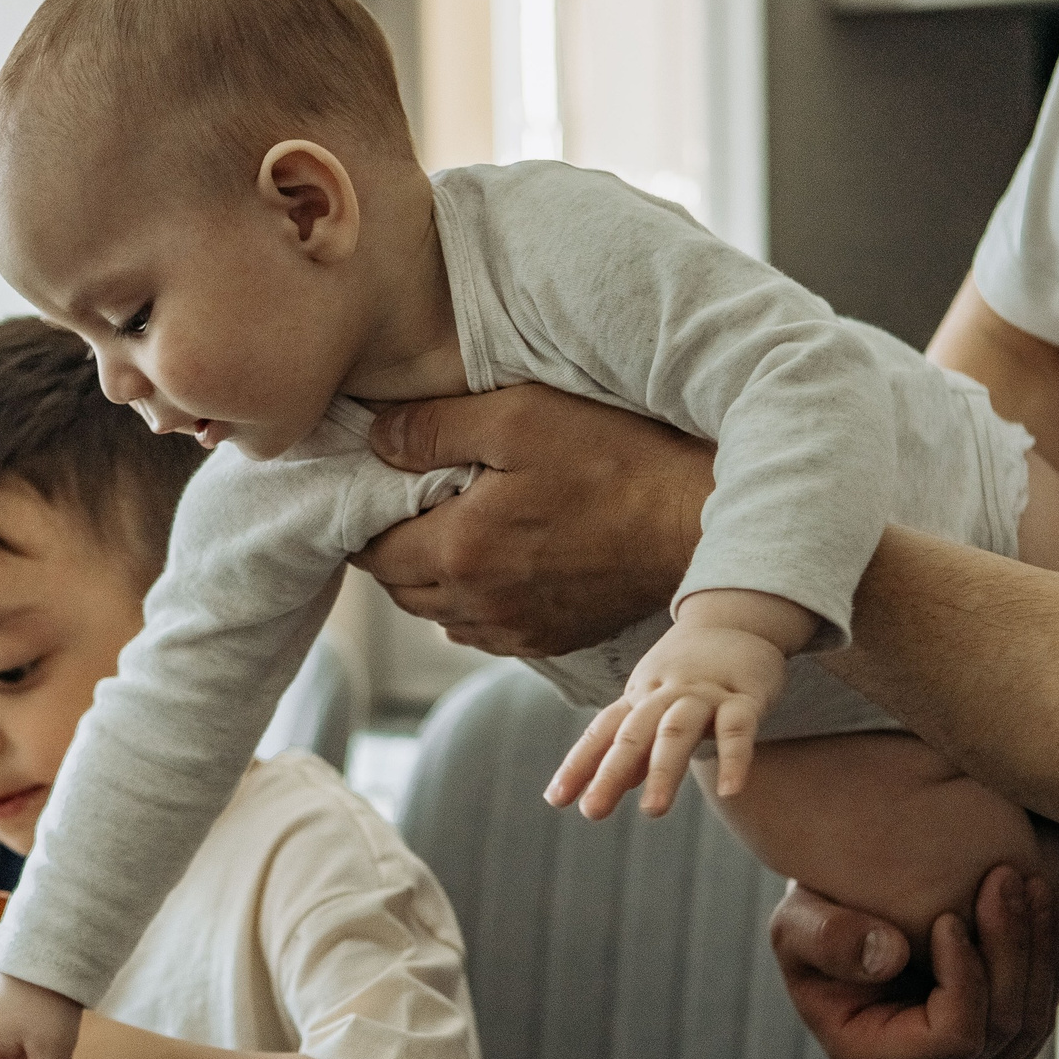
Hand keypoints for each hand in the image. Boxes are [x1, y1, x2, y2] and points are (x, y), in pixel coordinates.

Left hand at [356, 383, 714, 656]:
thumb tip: (376, 440)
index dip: (365, 515)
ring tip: (454, 532)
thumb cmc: (612, 461)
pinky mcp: (549, 640)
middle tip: (412, 503)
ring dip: (432, 579)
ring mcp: (514, 630)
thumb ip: (434, 428)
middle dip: (392, 548)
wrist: (693, 521)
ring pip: (438, 614)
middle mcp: (477, 604)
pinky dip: (473, 604)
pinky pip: (483, 631)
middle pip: (398, 587)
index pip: (371, 548)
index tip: (377, 485)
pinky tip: (497, 566)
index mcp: (458, 550)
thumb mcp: (519, 417)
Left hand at [548, 622, 784, 818]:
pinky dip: (734, 758)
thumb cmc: (688, 676)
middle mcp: (665, 695)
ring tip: (652, 811)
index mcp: (639, 699)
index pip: (603, 732)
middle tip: (592, 811)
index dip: (578, 764)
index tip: (556, 799)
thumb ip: (637, 748)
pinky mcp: (746, 697)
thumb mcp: (656, 707)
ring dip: (663, 770)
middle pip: (633, 734)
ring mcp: (704, 695)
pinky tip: (729, 791)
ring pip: (677, 730)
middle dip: (610, 773)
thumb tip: (611, 786)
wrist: (735, 617)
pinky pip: (738, 728)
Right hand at [773, 865, 1055, 1058]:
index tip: (949, 916)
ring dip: (1034, 948)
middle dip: (1010, 949)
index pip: (953, 1038)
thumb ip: (829, 937)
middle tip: (1003, 877)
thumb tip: (891, 955)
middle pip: (1000, 1031)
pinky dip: (1041, 958)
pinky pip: (1036, 1014)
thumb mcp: (797, 922)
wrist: (845, 929)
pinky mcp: (994, 1053)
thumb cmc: (815, 925)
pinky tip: (1033, 904)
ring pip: (1029, 1025)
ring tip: (1025, 882)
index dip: (965, 978)